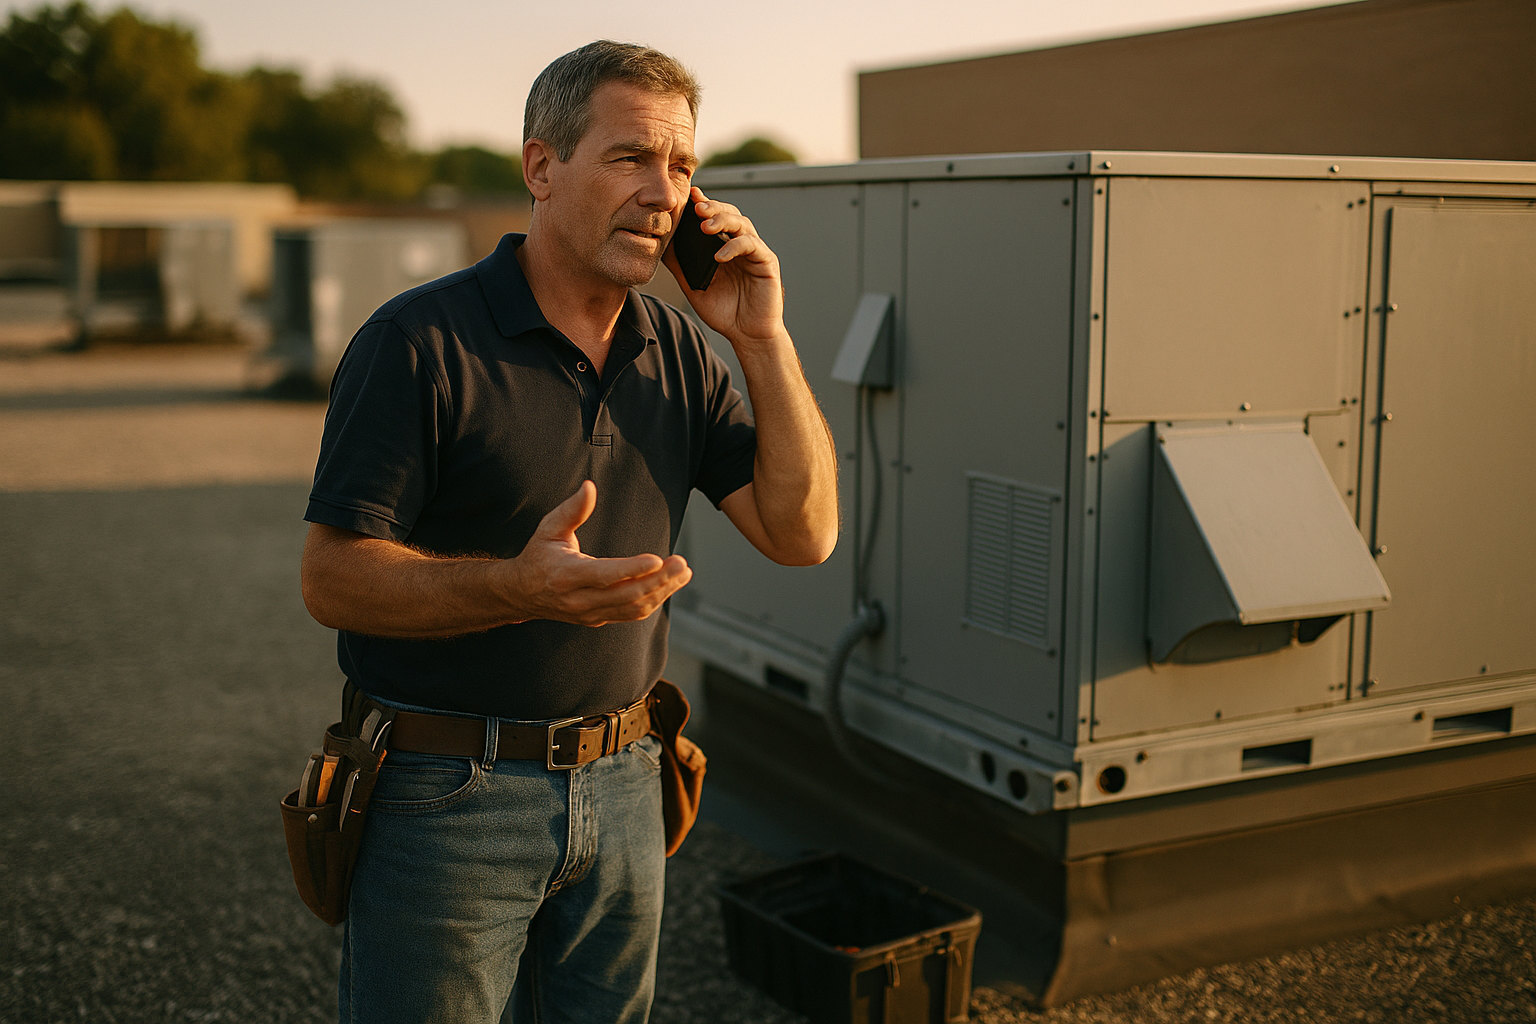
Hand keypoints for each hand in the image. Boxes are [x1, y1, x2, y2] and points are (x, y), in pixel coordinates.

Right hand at [500, 481, 691, 626]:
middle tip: (682, 563)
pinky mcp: (598, 619)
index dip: (632, 569)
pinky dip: (653, 600)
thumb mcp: (549, 528)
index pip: (604, 575)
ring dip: (661, 592)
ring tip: (683, 573)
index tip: (657, 559)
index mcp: (566, 575)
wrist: (521, 593)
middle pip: (626, 594)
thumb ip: (572, 509)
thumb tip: (589, 486)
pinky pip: (630, 614)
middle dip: (658, 580)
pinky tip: (668, 585)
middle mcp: (579, 598)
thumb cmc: (539, 554)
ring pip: (632, 608)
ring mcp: (589, 612)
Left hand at [663, 186, 787, 349]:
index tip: (689, 195)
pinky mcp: (767, 262)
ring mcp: (755, 252)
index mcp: (724, 245)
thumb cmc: (724, 311)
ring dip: (723, 221)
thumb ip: (680, 264)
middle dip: (712, 207)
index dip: (703, 204)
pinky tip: (719, 256)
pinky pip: (752, 246)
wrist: (747, 334)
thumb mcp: (693, 285)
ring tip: (704, 226)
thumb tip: (661, 244)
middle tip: (696, 206)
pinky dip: (734, 247)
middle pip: (729, 214)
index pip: (714, 218)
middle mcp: (741, 244)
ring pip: (742, 224)